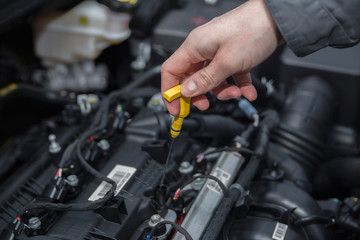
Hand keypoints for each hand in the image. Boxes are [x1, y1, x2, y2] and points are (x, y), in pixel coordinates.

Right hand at [161, 0, 281, 115]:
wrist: (278, 18)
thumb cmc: (252, 29)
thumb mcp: (227, 62)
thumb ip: (206, 79)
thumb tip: (186, 91)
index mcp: (195, 46)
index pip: (171, 71)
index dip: (170, 92)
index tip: (176, 109)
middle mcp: (203, 48)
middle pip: (191, 78)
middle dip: (200, 94)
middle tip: (206, 106)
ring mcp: (217, 51)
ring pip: (212, 79)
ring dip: (223, 91)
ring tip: (237, 93)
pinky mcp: (232, 55)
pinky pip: (229, 75)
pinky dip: (237, 84)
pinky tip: (248, 91)